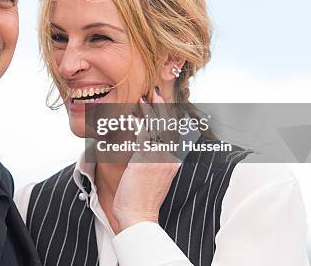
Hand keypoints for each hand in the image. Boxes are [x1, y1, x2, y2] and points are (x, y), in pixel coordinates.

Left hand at [112, 88, 180, 231]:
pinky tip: (137, 112)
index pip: (174, 134)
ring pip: (158, 128)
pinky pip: (145, 134)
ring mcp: (159, 159)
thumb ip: (152, 161)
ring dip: (151, 111)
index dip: (170, 118)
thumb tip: (144, 147)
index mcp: (172, 162)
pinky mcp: (146, 159)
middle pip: (169, 127)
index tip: (164, 105)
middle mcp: (169, 159)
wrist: (138, 217)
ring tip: (145, 98)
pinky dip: (142, 121)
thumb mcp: (152, 177)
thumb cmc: (140, 198)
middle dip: (164, 108)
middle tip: (158, 94)